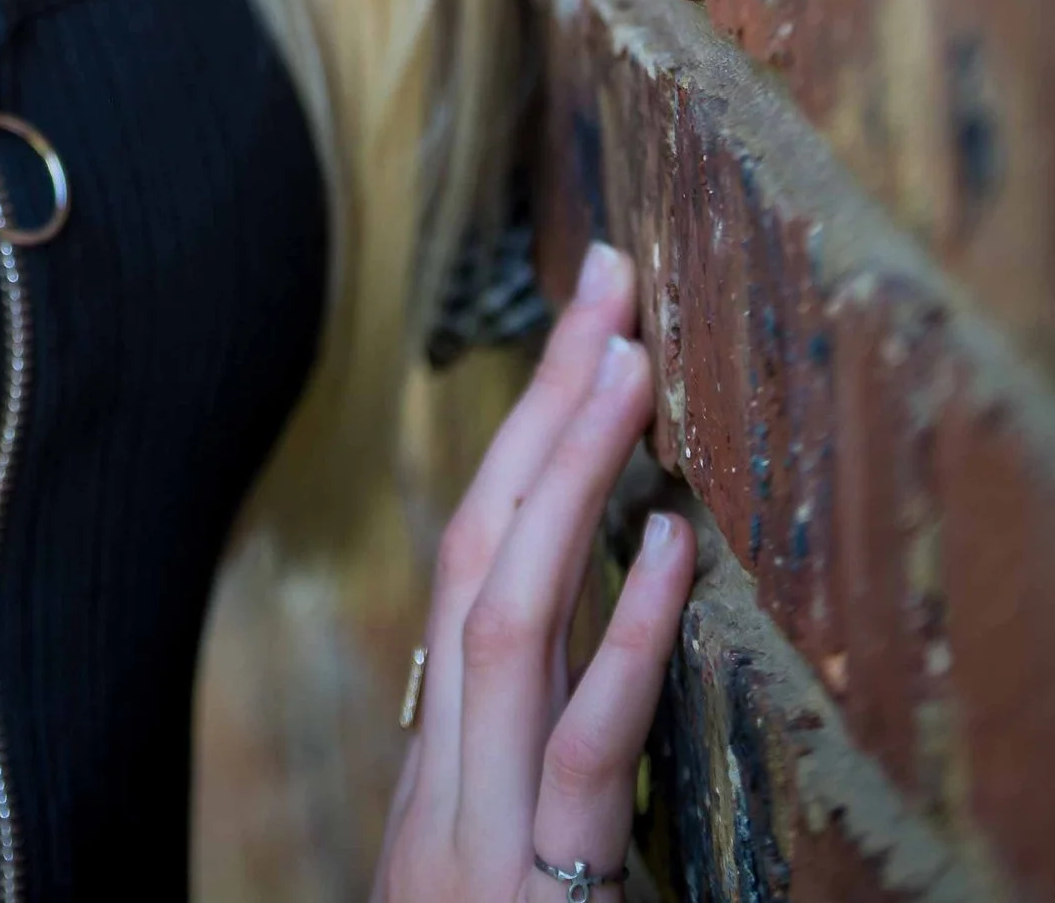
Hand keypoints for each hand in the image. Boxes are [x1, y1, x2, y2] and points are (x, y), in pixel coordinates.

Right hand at [373, 242, 696, 902]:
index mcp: (437, 781)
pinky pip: (578, 757)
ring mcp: (471, 842)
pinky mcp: (524, 899)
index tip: (585, 330)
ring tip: (629, 357)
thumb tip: (589, 683)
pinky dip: (624, 644)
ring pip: (505, 617)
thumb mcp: (491, 902)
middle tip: (608, 271)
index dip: (521, 441)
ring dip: (564, 476)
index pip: (470, 566)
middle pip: (479, 551)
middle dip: (541, 405)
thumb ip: (527, 800)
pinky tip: (672, 554)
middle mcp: (441, 788)